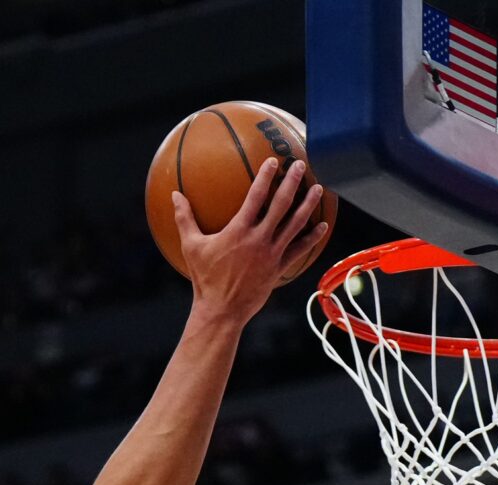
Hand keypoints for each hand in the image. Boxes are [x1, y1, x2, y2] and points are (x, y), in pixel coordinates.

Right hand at [171, 156, 327, 325]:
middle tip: (300, 164)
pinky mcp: (279, 268)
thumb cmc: (205, 279)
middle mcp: (259, 239)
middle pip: (281, 205)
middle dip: (292, 182)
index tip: (273, 160)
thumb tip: (175, 195)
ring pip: (295, 224)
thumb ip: (184, 218)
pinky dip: (312, 237)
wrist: (222, 310)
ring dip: (308, 204)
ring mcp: (272, 254)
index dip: (265, 176)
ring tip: (318, 188)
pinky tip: (322, 226)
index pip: (256, 196)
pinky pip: (299, 249)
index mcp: (239, 231)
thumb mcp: (191, 247)